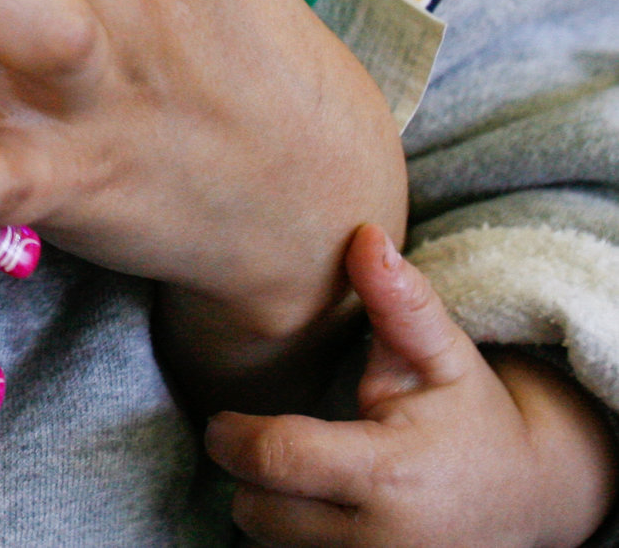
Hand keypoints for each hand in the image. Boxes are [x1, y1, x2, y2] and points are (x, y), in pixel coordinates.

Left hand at [207, 224, 618, 547]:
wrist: (530, 503)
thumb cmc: (472, 420)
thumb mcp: (444, 357)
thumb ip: (401, 303)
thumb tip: (365, 236)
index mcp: (390, 475)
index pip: (276, 457)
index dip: (233, 434)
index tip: (224, 418)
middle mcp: (381, 540)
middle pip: (256, 507)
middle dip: (248, 471)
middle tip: (263, 439)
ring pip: (267, 540)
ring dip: (269, 505)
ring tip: (300, 471)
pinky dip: (292, 533)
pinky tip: (315, 502)